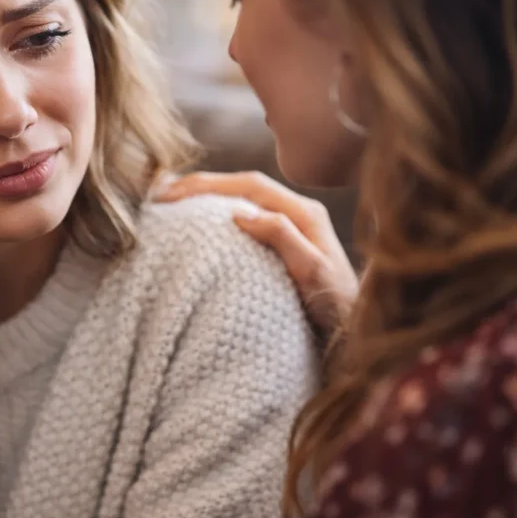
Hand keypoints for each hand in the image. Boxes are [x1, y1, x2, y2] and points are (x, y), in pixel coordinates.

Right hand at [158, 171, 357, 333]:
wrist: (356, 333)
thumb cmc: (337, 306)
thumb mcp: (313, 272)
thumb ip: (283, 237)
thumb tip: (239, 213)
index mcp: (303, 212)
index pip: (248, 185)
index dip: (208, 184)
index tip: (173, 194)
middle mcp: (296, 214)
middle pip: (241, 187)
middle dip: (199, 186)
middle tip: (160, 195)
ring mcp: (289, 229)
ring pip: (240, 202)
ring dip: (205, 199)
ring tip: (170, 204)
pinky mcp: (281, 247)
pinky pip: (242, 221)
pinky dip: (215, 218)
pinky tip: (194, 227)